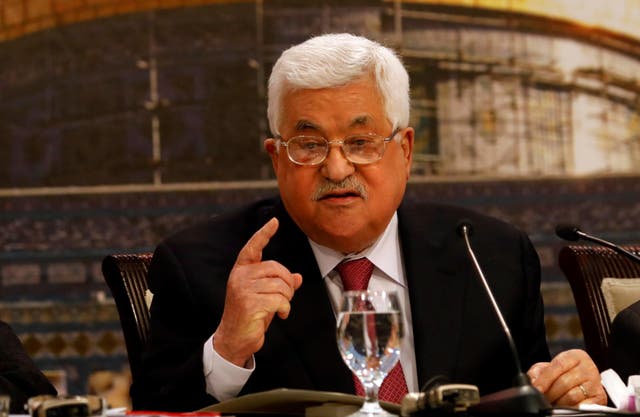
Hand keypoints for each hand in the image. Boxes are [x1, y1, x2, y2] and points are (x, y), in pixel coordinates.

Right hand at [213, 217, 302, 366]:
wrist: (234, 339)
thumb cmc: (250, 316)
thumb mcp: (266, 296)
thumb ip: (279, 285)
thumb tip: (298, 277)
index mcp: (241, 271)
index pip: (252, 247)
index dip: (264, 234)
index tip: (275, 221)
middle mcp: (240, 277)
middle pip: (276, 268)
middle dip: (287, 284)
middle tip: (286, 298)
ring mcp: (243, 290)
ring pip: (280, 285)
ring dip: (287, 299)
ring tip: (281, 308)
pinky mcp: (250, 304)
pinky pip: (279, 300)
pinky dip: (285, 309)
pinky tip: (279, 315)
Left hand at [527, 349, 606, 405]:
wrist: (583, 382)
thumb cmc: (564, 373)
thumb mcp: (549, 367)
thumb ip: (538, 372)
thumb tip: (532, 382)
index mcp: (576, 356)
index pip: (558, 366)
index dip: (545, 378)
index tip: (537, 388)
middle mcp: (588, 368)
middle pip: (564, 382)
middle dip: (550, 392)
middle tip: (543, 398)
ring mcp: (595, 383)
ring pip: (572, 396)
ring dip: (559, 402)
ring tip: (552, 402)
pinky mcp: (600, 398)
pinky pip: (582, 406)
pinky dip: (571, 408)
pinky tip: (564, 406)